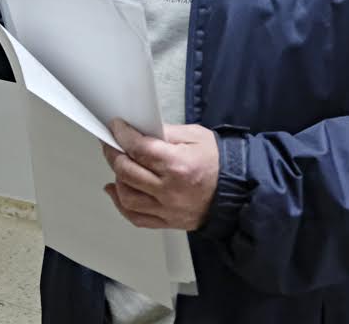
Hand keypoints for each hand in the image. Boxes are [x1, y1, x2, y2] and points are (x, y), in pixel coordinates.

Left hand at [101, 119, 219, 230]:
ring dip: (117, 179)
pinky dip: (121, 204)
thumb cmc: (218, 162)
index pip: (139, 149)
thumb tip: (141, 130)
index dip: (122, 135)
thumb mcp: (195, 136)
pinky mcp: (168, 221)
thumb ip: (166, 132)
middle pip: (127, 172)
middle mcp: (169, 190)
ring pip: (127, 197)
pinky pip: (136, 217)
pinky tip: (117, 190)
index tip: (116, 127)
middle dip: (114, 154)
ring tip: (118, 166)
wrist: (238, 191)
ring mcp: (167, 209)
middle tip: (111, 144)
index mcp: (178, 165)